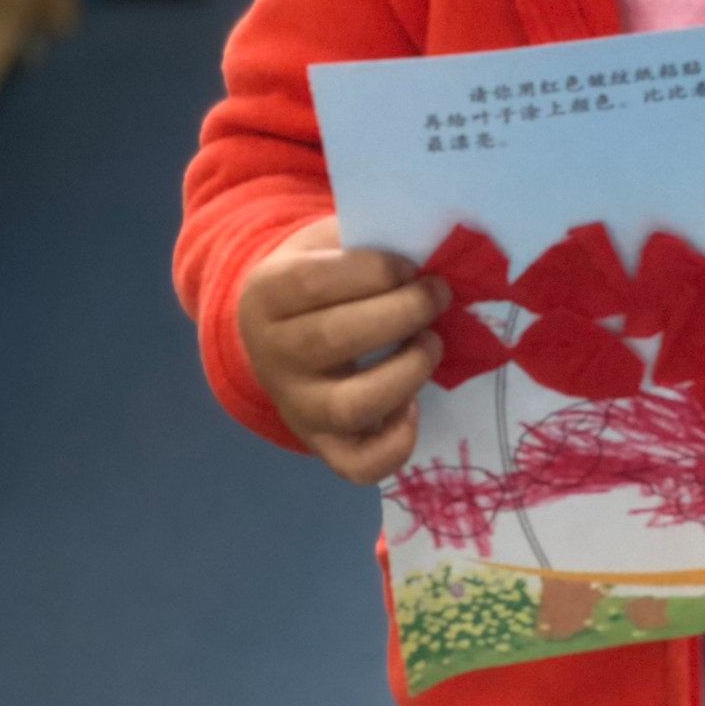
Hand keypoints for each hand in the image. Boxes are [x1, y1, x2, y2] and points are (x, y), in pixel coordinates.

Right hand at [237, 215, 449, 482]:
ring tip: (432, 342)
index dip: (372, 270)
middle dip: (401, 313)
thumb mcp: (330, 241)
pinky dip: (395, 443)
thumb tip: (432, 246)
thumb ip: (368, 239)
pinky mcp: (321, 443)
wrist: (279, 326)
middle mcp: (271, 356)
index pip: (312, 282)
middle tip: (438, 294)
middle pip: (332, 340)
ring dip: (405, 373)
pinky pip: (356, 465)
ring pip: (348, 407)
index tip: (410, 264)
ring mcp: (295, 406)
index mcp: (265, 294)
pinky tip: (414, 406)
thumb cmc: (322, 273)